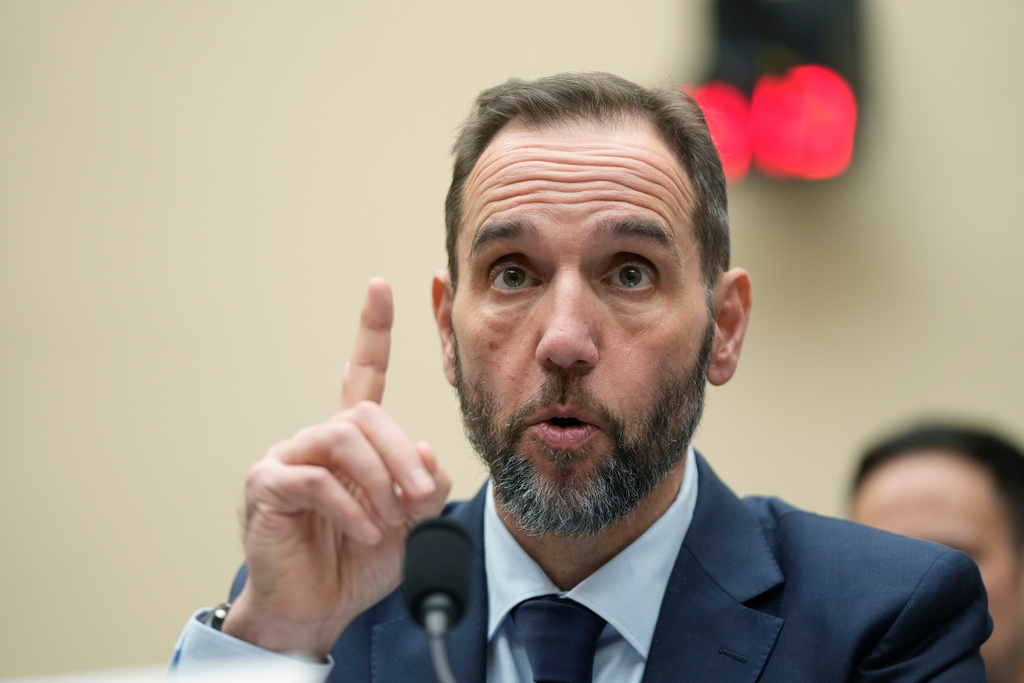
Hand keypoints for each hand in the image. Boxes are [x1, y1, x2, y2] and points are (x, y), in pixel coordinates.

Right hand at [221, 278, 450, 657]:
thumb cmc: (360, 559)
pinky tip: (365, 534)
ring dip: (378, 480)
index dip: (371, 330)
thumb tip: (424, 450)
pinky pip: (314, 480)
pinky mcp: (266, 484)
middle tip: (421, 497)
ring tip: (391, 520)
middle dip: (401, 453)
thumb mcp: (412, 522)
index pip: (363, 373)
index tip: (381, 286)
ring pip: (343, 438)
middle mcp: (318, 438)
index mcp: (352, 439)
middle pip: (367, 413)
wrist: (318, 608)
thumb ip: (424, 483)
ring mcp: (288, 457)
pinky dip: (349, 508)